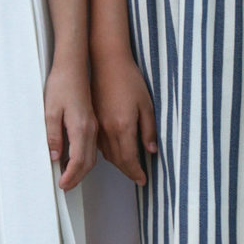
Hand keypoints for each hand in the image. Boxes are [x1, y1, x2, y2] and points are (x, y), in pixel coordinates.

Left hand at [44, 64, 97, 190]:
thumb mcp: (50, 111)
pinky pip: (92, 147)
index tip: (62, 185)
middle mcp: (91, 129)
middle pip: (88, 162)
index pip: (78, 161)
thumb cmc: (61, 85)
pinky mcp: (92, 122)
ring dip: (82, 170)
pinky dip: (85, 159)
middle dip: (77, 178)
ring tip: (69, 178)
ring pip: (92, 156)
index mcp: (81, 128)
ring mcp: (93, 126)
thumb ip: (53, 135)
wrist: (73, 66)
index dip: (70, 176)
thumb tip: (56, 156)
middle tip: (65, 187)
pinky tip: (74, 160)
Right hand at [91, 51, 157, 184]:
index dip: (136, 173)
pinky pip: (99, 144)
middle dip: (128, 171)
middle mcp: (108, 130)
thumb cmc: (128, 79)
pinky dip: (108, 152)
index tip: (142, 180)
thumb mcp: (147, 105)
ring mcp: (98, 126)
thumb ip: (149, 130)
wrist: (107, 63)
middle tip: (137, 176)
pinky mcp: (92, 120)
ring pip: (107, 154)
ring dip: (118, 163)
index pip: (130, 159)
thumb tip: (151, 150)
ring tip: (128, 166)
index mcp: (123, 127)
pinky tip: (115, 150)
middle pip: (117, 160)